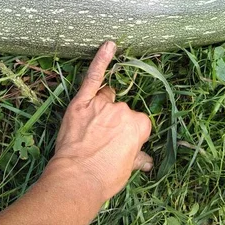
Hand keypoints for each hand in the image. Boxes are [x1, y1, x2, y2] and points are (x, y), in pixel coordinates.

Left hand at [47, 41, 152, 202]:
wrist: (78, 179)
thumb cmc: (105, 177)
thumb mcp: (127, 169)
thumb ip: (137, 158)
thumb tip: (146, 162)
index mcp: (139, 125)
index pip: (137, 123)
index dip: (127, 134)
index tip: (119, 146)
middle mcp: (123, 110)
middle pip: (120, 109)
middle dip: (113, 122)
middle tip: (102, 142)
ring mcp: (102, 103)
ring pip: (105, 98)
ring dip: (100, 108)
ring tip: (90, 130)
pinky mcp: (81, 101)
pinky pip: (93, 76)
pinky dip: (101, 60)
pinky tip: (109, 46)